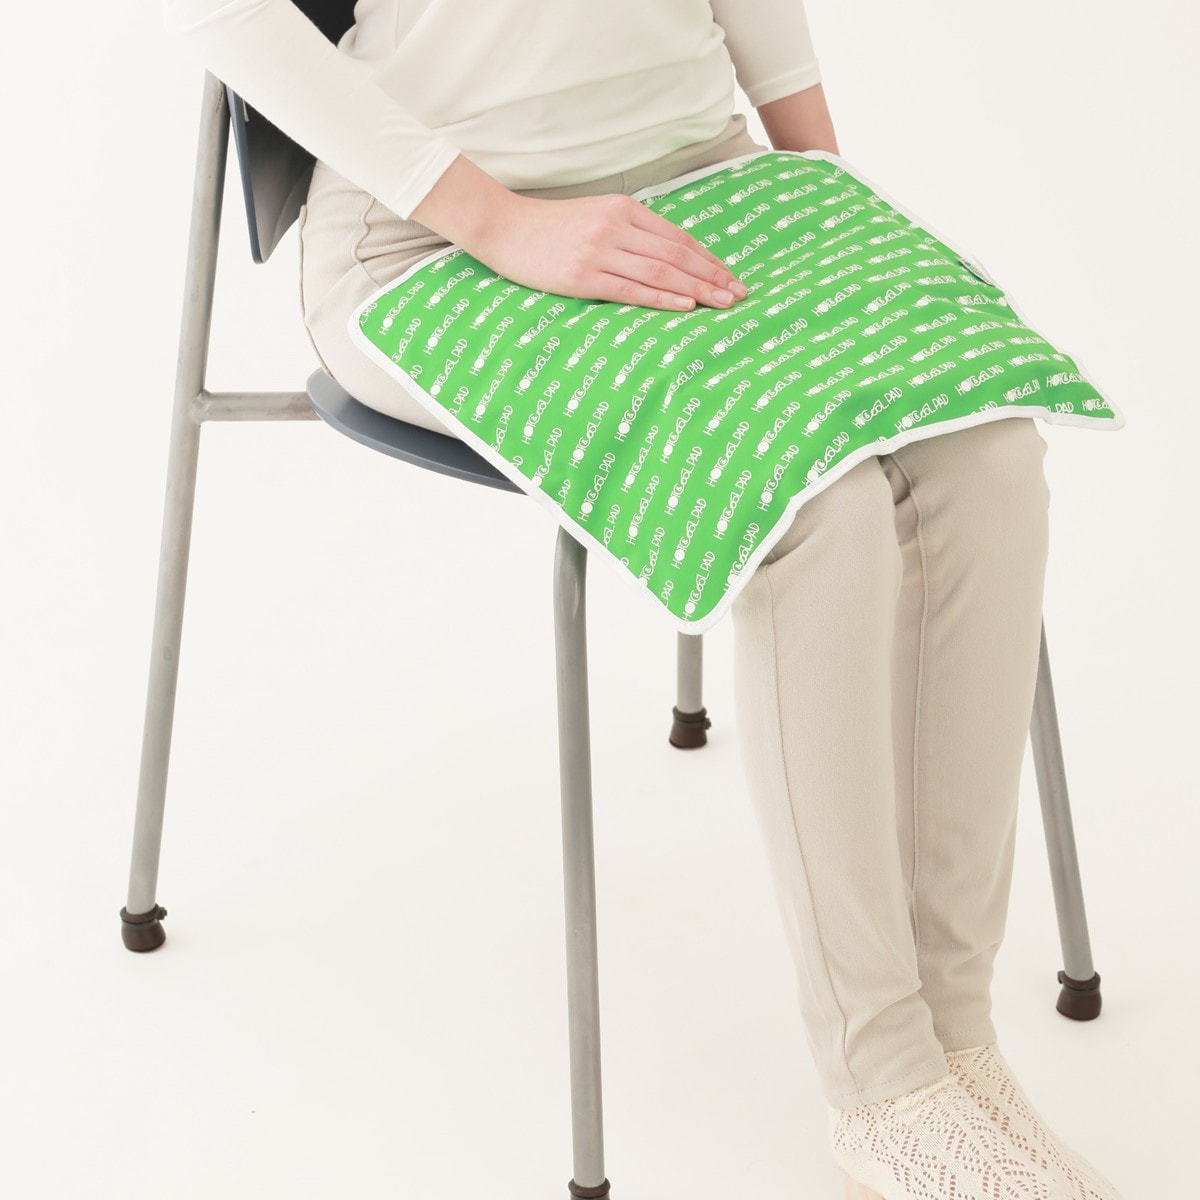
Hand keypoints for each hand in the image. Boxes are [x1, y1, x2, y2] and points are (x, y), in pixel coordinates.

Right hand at [466, 191, 748, 311]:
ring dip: (697, 289)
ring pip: (661, 271)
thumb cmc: (550, 229)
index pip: (678, 237)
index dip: (709, 258)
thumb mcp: (594, 218)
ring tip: (723, 304)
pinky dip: (663, 298)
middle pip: (677, 254)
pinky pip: (632, 289)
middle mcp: (616, 227)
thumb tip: (665, 256)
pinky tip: (686, 307)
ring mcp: (600, 251)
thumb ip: (628, 231)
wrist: (503, 229)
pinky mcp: (582, 277)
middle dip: (713, 275)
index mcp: (623, 209)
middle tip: (740, 295)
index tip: (731, 276)